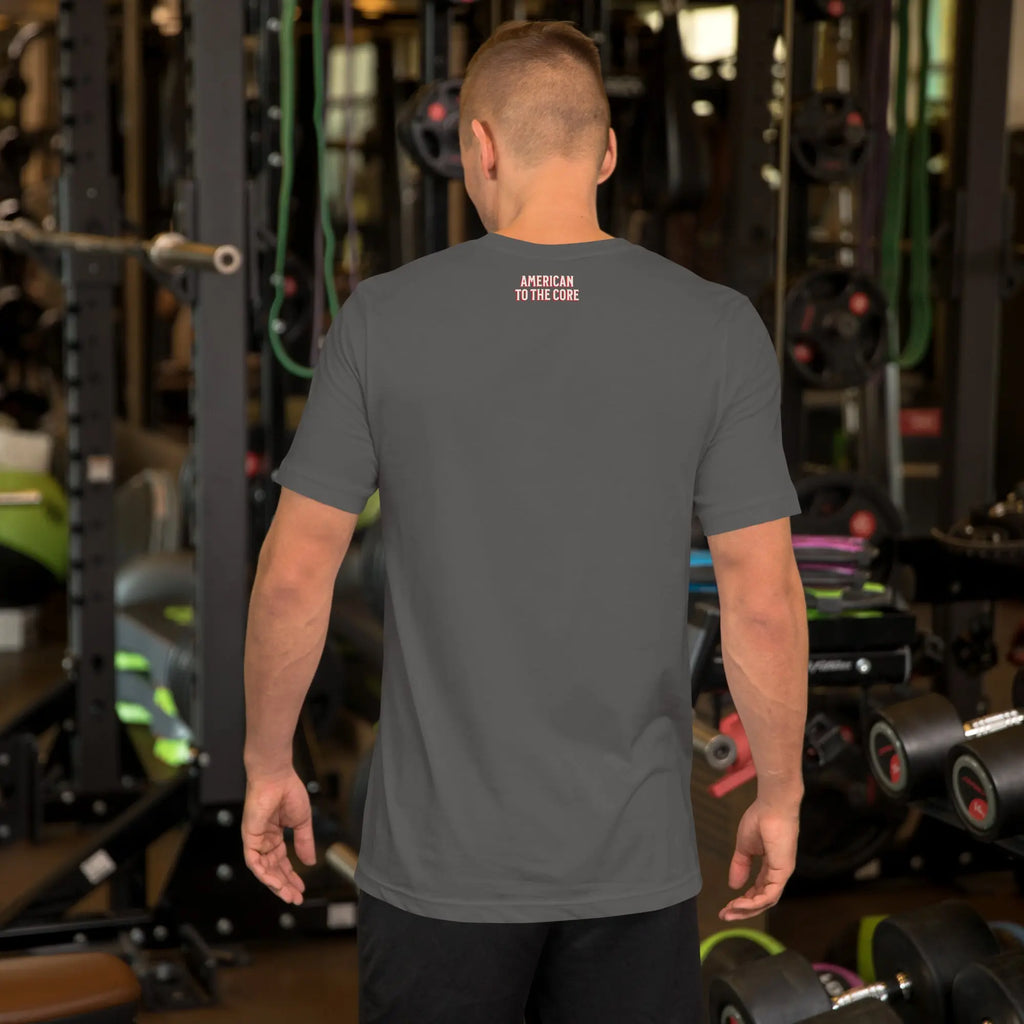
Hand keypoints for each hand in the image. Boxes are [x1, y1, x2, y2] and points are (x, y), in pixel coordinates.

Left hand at [241, 768, 316, 903]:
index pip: (281, 862)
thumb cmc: (288, 792)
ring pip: (263, 870)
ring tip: (288, 895)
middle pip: (273, 869)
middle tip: (296, 898)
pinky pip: (254, 862)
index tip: (301, 888)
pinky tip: (276, 883)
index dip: (291, 876)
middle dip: (285, 885)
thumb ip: (305, 842)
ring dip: (275, 884)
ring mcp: (255, 840)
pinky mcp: (249, 838)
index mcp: (275, 835)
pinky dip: (264, 874)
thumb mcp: (301, 822)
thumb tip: (310, 862)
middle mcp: (263, 840)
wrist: (277, 777)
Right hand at [719, 797, 799, 921]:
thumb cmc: (761, 819)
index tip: (726, 907)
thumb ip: (740, 866)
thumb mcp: (744, 847)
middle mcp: (778, 873)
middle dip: (743, 910)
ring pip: (766, 901)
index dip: (743, 901)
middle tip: (724, 915)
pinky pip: (770, 894)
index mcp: (770, 867)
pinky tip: (740, 904)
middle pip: (762, 901)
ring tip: (728, 911)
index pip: (758, 891)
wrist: (772, 805)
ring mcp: (782, 873)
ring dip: (746, 909)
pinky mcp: (783, 871)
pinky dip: (755, 902)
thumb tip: (734, 885)